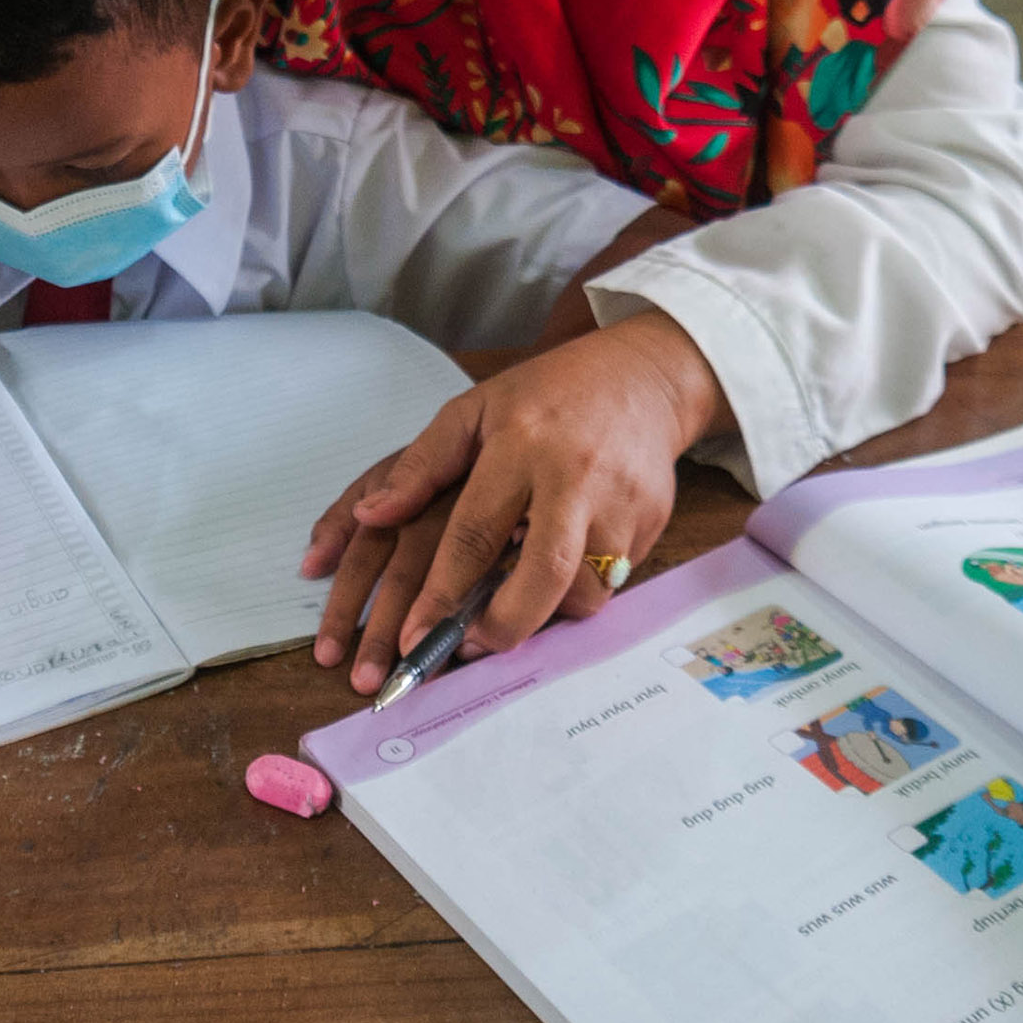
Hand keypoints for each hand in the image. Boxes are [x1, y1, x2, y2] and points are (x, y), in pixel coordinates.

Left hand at [304, 313, 729, 692]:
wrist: (641, 376)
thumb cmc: (545, 395)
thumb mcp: (473, 410)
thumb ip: (420, 466)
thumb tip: (369, 517)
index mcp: (521, 445)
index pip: (474, 533)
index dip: (442, 594)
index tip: (415, 637)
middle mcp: (576, 476)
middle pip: (544, 574)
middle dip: (504, 626)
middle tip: (469, 646)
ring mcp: (623, 503)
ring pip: (584, 591)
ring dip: (545, 614)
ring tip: (511, 609)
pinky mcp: (653, 523)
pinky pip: (612, 583)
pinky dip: (578, 593)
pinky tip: (556, 581)